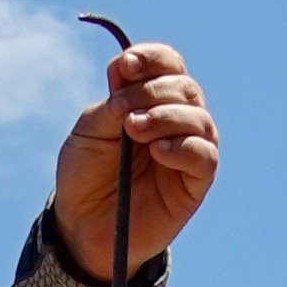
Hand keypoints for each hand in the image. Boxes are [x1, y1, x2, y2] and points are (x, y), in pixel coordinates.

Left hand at [49, 39, 218, 283]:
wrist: (82, 227)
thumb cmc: (86, 175)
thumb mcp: (89, 132)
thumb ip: (111, 103)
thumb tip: (125, 65)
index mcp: (152, 100)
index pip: (168, 65)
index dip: (152, 59)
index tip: (126, 66)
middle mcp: (177, 120)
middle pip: (184, 88)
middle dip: (152, 91)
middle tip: (121, 111)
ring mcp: (189, 150)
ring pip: (198, 119)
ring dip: (166, 117)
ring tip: (134, 130)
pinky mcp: (195, 184)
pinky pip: (204, 157)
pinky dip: (183, 147)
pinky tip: (157, 151)